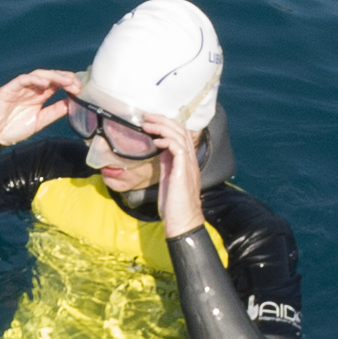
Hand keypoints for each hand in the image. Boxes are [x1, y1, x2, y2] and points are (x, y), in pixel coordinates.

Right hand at [0, 69, 77, 148]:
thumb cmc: (13, 128)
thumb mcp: (40, 121)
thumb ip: (54, 112)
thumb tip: (71, 104)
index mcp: (39, 96)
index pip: (57, 84)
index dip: (69, 84)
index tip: (80, 90)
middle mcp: (31, 89)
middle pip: (50, 77)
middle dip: (65, 78)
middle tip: (76, 84)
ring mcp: (20, 87)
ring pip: (39, 75)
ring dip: (54, 76)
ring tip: (66, 81)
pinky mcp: (9, 88)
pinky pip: (23, 79)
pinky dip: (34, 79)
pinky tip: (45, 83)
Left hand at [142, 110, 207, 235]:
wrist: (182, 221)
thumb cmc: (174, 205)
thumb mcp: (168, 179)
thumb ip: (166, 163)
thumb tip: (159, 149)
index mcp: (187, 161)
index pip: (181, 134)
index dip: (167, 124)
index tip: (151, 121)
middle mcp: (190, 159)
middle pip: (181, 130)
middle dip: (163, 120)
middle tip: (146, 116)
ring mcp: (189, 164)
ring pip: (179, 135)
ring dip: (162, 127)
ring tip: (147, 124)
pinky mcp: (183, 170)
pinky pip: (178, 147)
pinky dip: (167, 140)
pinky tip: (156, 141)